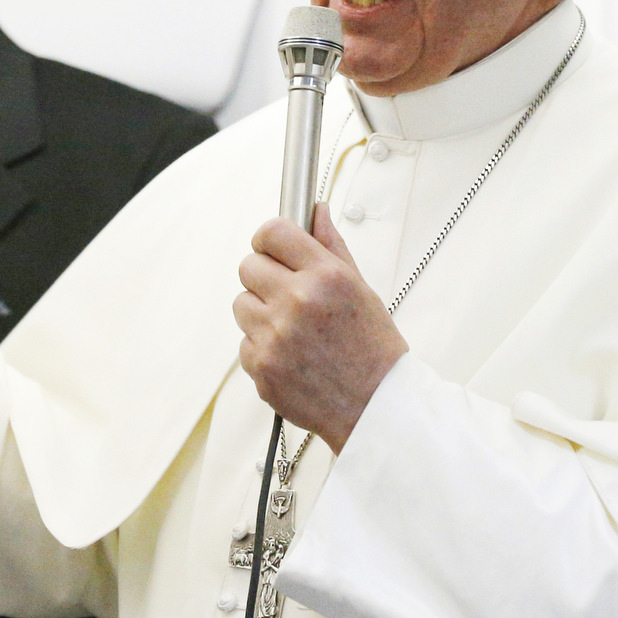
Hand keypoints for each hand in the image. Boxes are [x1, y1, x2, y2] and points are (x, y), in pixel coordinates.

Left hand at [233, 203, 406, 453]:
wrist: (376, 407)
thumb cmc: (373, 349)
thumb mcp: (360, 288)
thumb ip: (332, 246)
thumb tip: (315, 211)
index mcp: (325, 276)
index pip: (272, 232)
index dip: (270, 239)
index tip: (274, 248)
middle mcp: (297, 302)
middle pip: (248, 266)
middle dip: (265, 277)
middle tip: (287, 294)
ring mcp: (275, 336)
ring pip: (241, 304)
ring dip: (261, 313)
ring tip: (293, 330)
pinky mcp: (260, 366)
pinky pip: (244, 341)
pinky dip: (262, 347)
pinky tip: (291, 355)